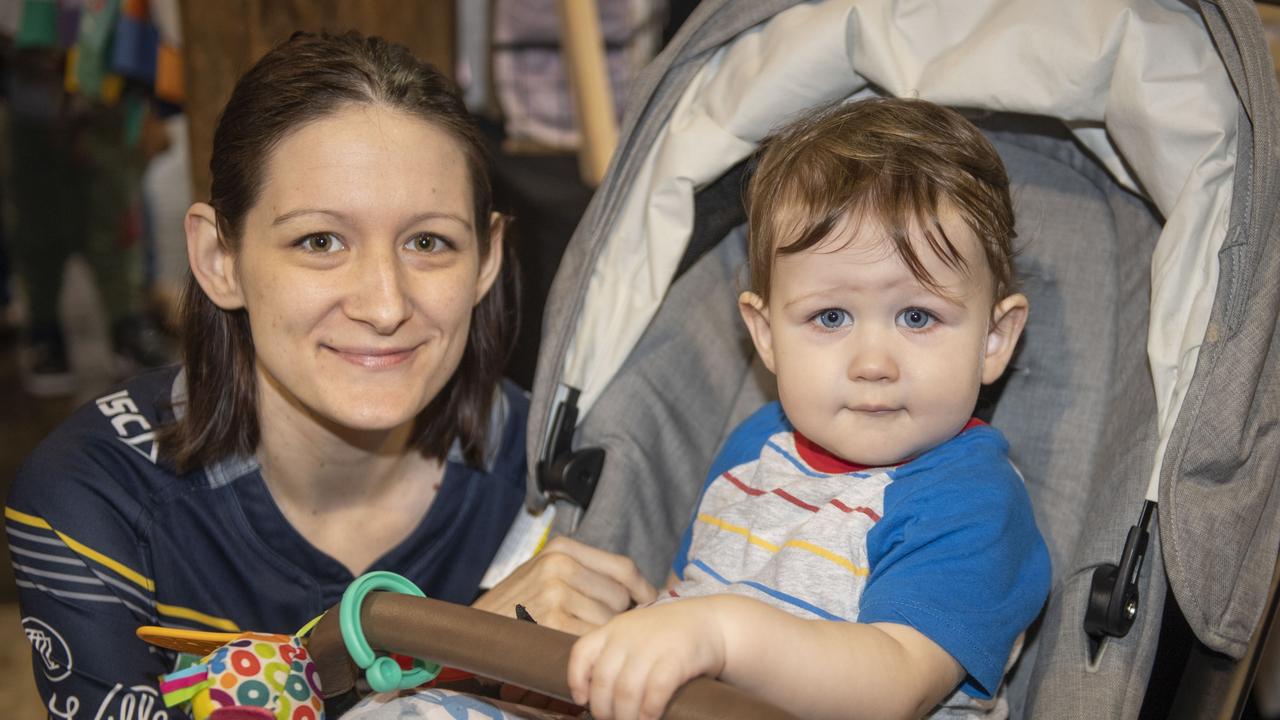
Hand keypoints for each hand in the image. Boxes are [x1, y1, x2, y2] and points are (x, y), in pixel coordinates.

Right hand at [472, 536, 655, 633]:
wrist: (475, 630)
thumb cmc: (516, 605)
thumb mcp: (547, 573)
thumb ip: (587, 573)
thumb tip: (644, 590)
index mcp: (562, 548)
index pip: (623, 568)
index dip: (643, 589)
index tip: (649, 603)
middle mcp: (560, 565)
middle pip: (621, 596)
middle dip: (615, 615)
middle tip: (594, 625)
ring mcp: (556, 592)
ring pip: (609, 620)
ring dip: (599, 634)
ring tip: (574, 633)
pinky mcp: (552, 621)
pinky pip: (591, 638)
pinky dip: (587, 647)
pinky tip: (568, 645)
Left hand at [567, 598, 727, 719]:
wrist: (712, 622)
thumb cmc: (668, 636)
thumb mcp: (635, 634)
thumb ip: (614, 655)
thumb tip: (591, 694)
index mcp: (613, 629)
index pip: (581, 653)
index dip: (576, 680)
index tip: (583, 700)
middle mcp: (627, 636)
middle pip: (603, 681)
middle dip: (604, 710)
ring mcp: (652, 646)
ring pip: (626, 691)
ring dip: (625, 717)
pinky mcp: (676, 658)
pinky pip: (655, 692)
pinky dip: (649, 712)